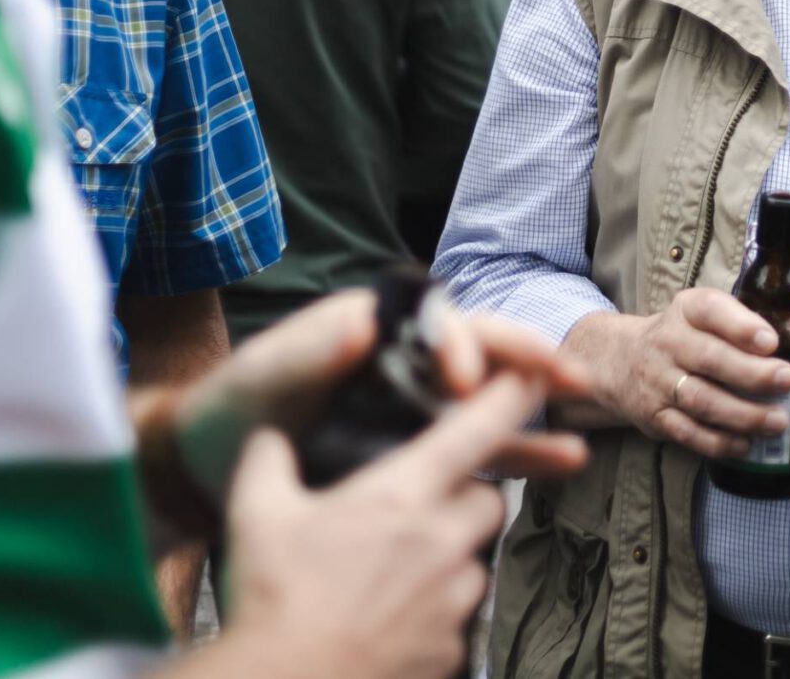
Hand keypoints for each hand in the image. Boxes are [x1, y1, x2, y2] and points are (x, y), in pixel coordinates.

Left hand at [166, 290, 591, 506]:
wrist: (210, 465)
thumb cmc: (232, 408)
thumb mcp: (261, 378)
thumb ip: (306, 351)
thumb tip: (359, 325)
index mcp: (373, 328)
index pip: (432, 322)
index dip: (456, 343)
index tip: (463, 379)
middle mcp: (404, 358)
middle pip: (479, 350)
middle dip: (525, 361)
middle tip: (567, 378)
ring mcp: (415, 403)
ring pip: (487, 401)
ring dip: (533, 415)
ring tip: (578, 438)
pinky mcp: (418, 445)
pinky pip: (476, 447)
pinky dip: (516, 454)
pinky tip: (558, 468)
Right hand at [214, 365, 541, 678]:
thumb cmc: (273, 600)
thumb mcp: (257, 517)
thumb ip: (268, 461)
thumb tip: (269, 434)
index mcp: (402, 496)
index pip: (478, 430)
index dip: (511, 397)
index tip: (531, 378)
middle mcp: (441, 542)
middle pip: (489, 501)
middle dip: (466, 498)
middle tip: (420, 510)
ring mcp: (452, 599)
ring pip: (475, 563)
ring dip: (450, 559)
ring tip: (395, 575)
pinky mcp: (453, 648)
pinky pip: (460, 618)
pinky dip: (436, 613)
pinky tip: (391, 620)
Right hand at [561, 291, 789, 458]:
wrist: (622, 361)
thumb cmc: (682, 336)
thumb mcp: (702, 315)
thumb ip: (740, 325)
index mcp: (686, 311)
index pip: (710, 310)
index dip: (741, 326)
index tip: (771, 342)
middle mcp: (668, 343)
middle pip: (710, 359)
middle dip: (752, 373)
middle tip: (788, 381)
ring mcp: (659, 382)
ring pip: (701, 400)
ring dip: (742, 414)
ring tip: (777, 421)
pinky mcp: (654, 417)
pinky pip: (687, 433)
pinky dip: (718, 442)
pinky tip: (745, 444)